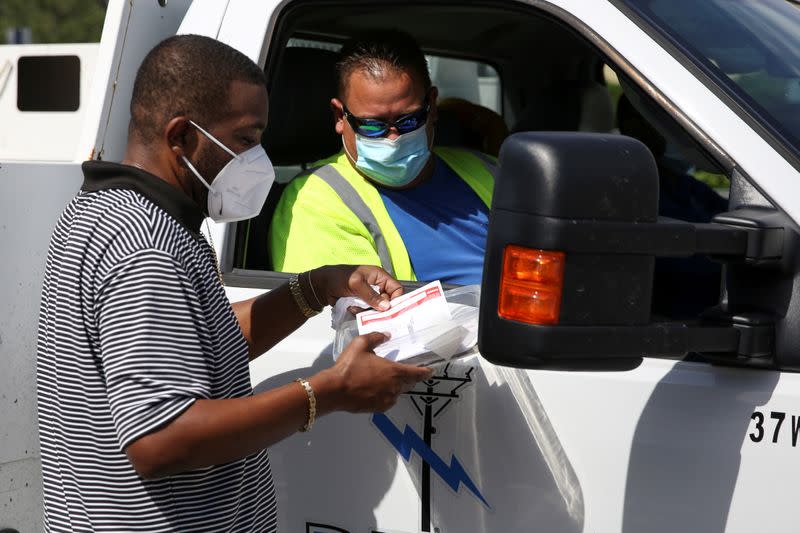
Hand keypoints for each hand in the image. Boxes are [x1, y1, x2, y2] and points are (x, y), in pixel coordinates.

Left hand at [310, 265, 402, 312]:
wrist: (322, 286)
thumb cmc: (338, 278)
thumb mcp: (356, 284)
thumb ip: (371, 295)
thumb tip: (386, 307)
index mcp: (379, 276)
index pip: (396, 288)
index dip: (396, 299)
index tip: (390, 310)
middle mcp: (377, 286)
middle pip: (388, 302)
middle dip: (380, 308)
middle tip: (371, 313)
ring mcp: (370, 296)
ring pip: (377, 309)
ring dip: (368, 311)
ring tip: (356, 308)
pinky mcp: (362, 304)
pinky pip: (368, 313)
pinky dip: (360, 313)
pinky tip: (351, 309)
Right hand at [315, 332, 433, 412]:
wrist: (335, 390)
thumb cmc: (348, 367)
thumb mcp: (361, 344)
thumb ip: (376, 337)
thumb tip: (386, 335)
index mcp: (394, 371)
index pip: (417, 373)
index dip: (425, 372)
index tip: (430, 371)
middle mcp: (394, 387)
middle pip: (409, 383)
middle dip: (410, 378)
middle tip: (406, 372)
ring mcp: (387, 399)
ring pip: (398, 392)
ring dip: (397, 386)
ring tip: (386, 379)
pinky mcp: (379, 408)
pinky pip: (389, 400)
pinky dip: (387, 394)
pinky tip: (376, 388)